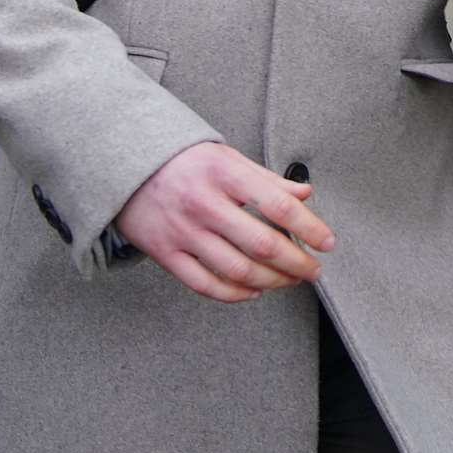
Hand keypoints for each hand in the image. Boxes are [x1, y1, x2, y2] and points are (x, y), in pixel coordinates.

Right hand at [115, 141, 334, 302]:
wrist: (126, 164)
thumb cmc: (185, 161)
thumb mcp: (228, 158)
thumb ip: (267, 179)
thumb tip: (305, 195)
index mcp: (224, 174)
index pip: (278, 206)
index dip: (309, 227)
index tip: (327, 242)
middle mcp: (204, 204)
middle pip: (262, 245)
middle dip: (297, 263)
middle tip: (313, 270)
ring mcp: (184, 232)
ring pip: (238, 271)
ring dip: (273, 281)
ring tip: (289, 280)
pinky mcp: (166, 254)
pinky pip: (206, 285)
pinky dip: (236, 294)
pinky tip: (255, 289)